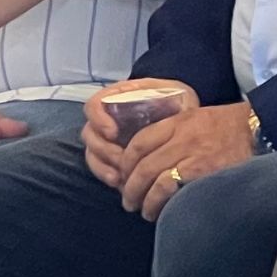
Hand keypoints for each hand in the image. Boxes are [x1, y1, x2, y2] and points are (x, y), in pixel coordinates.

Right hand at [82, 79, 199, 190]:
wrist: (187, 124)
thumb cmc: (181, 105)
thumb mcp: (179, 94)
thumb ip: (167, 98)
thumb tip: (162, 107)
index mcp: (119, 96)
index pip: (95, 104)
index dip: (99, 119)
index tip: (112, 133)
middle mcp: (107, 116)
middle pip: (89, 132)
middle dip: (104, 149)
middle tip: (121, 160)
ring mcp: (106, 136)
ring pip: (92, 152)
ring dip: (103, 166)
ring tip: (120, 177)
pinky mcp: (110, 155)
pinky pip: (99, 166)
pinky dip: (106, 174)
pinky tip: (119, 182)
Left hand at [120, 102, 260, 218]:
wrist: (260, 129)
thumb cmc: (230, 126)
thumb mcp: (198, 117)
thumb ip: (175, 132)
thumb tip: (154, 155)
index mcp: (177, 122)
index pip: (139, 142)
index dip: (125, 162)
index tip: (124, 175)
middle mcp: (180, 138)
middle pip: (141, 164)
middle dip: (129, 186)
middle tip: (127, 200)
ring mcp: (190, 155)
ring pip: (151, 179)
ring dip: (141, 198)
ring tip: (141, 210)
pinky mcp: (201, 172)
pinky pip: (169, 188)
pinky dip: (158, 202)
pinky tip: (158, 212)